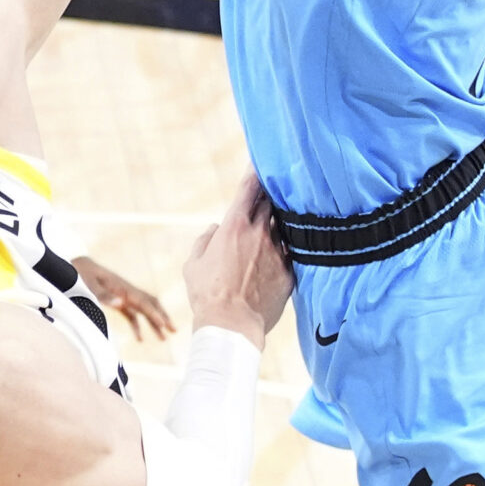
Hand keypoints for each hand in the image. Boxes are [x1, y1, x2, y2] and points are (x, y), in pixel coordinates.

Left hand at [73, 254, 175, 339]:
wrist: (79, 265)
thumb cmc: (84, 276)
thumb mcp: (90, 285)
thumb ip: (104, 295)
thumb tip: (121, 303)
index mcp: (124, 288)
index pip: (144, 302)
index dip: (155, 314)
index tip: (164, 325)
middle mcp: (129, 292)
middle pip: (152, 305)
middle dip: (163, 317)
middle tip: (174, 330)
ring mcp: (125, 296)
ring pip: (146, 310)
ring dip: (155, 323)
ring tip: (164, 338)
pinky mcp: (120, 301)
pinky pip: (133, 315)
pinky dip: (138, 326)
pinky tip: (140, 339)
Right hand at [183, 171, 293, 346]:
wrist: (232, 325)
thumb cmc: (207, 294)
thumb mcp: (193, 264)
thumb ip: (204, 241)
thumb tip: (214, 230)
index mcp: (235, 225)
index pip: (249, 188)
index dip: (255, 170)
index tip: (260, 160)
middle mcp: (260, 233)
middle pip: (272, 202)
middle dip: (273, 192)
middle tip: (277, 183)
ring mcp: (278, 251)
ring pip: (284, 226)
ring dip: (282, 221)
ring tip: (284, 217)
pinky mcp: (290, 271)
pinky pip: (290, 252)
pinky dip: (286, 249)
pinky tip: (285, 253)